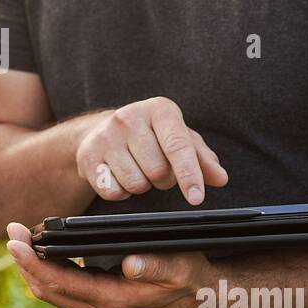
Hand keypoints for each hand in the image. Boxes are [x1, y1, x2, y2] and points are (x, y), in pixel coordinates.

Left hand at [6, 223, 211, 307]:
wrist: (199, 295)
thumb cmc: (188, 276)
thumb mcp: (178, 266)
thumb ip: (154, 265)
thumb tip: (130, 264)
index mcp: (112, 300)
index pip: (59, 282)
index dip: (33, 262)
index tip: (15, 240)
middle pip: (46, 288)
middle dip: (24, 262)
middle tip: (11, 230)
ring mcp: (96, 306)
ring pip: (51, 290)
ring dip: (31, 266)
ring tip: (19, 237)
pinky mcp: (97, 299)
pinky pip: (62, 287)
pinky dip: (46, 268)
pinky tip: (42, 249)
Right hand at [76, 97, 227, 203]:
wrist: (100, 130)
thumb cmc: (150, 135)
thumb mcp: (180, 138)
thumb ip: (203, 159)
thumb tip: (220, 178)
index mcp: (158, 109)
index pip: (177, 146)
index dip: (189, 175)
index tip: (196, 198)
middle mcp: (129, 117)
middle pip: (158, 171)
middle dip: (164, 179)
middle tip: (156, 168)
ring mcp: (105, 137)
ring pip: (136, 184)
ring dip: (142, 186)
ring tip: (137, 168)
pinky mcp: (88, 157)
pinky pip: (113, 192)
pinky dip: (121, 191)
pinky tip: (119, 175)